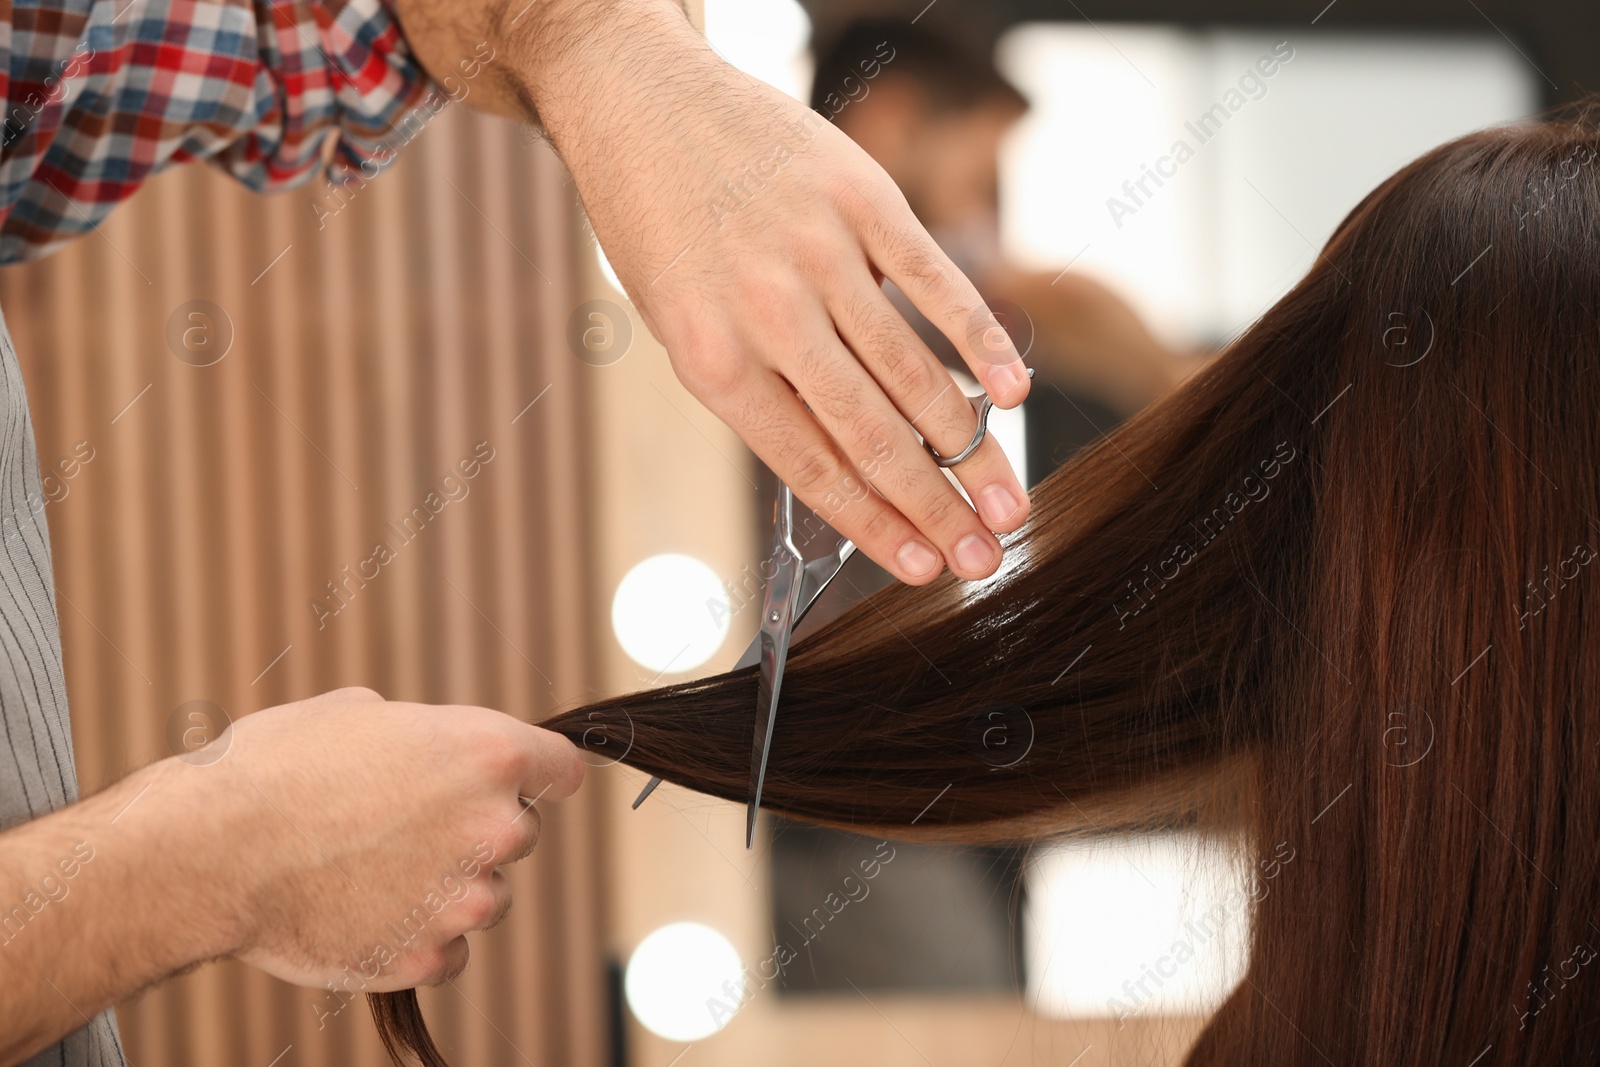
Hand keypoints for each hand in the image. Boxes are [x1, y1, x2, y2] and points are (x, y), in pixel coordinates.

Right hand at [200, 687, 581, 989]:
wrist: (210, 850)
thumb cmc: (276, 768)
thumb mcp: (361, 713)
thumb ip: (426, 737)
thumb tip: (437, 754)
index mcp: (488, 752)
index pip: (562, 768)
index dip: (544, 774)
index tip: (538, 784)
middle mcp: (494, 825)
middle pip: (518, 834)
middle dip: (474, 831)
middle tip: (403, 827)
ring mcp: (464, 899)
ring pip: (484, 898)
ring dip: (447, 890)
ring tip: (369, 872)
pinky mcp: (427, 958)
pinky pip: (446, 952)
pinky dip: (415, 940)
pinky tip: (362, 914)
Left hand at [427, 0, 1033, 582]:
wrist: (639, 99)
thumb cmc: (660, 226)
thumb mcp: (681, 325)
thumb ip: (758, 391)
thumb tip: (849, 466)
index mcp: (712, 359)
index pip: (811, 466)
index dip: (877, 526)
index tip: (927, 570)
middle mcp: (767, 312)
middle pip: (873, 433)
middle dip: (938, 507)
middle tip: (990, 556)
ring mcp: (819, 252)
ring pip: (912, 370)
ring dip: (971, 447)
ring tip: (1010, 500)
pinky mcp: (861, 197)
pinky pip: (935, 282)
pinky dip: (980, 340)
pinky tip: (1013, 392)